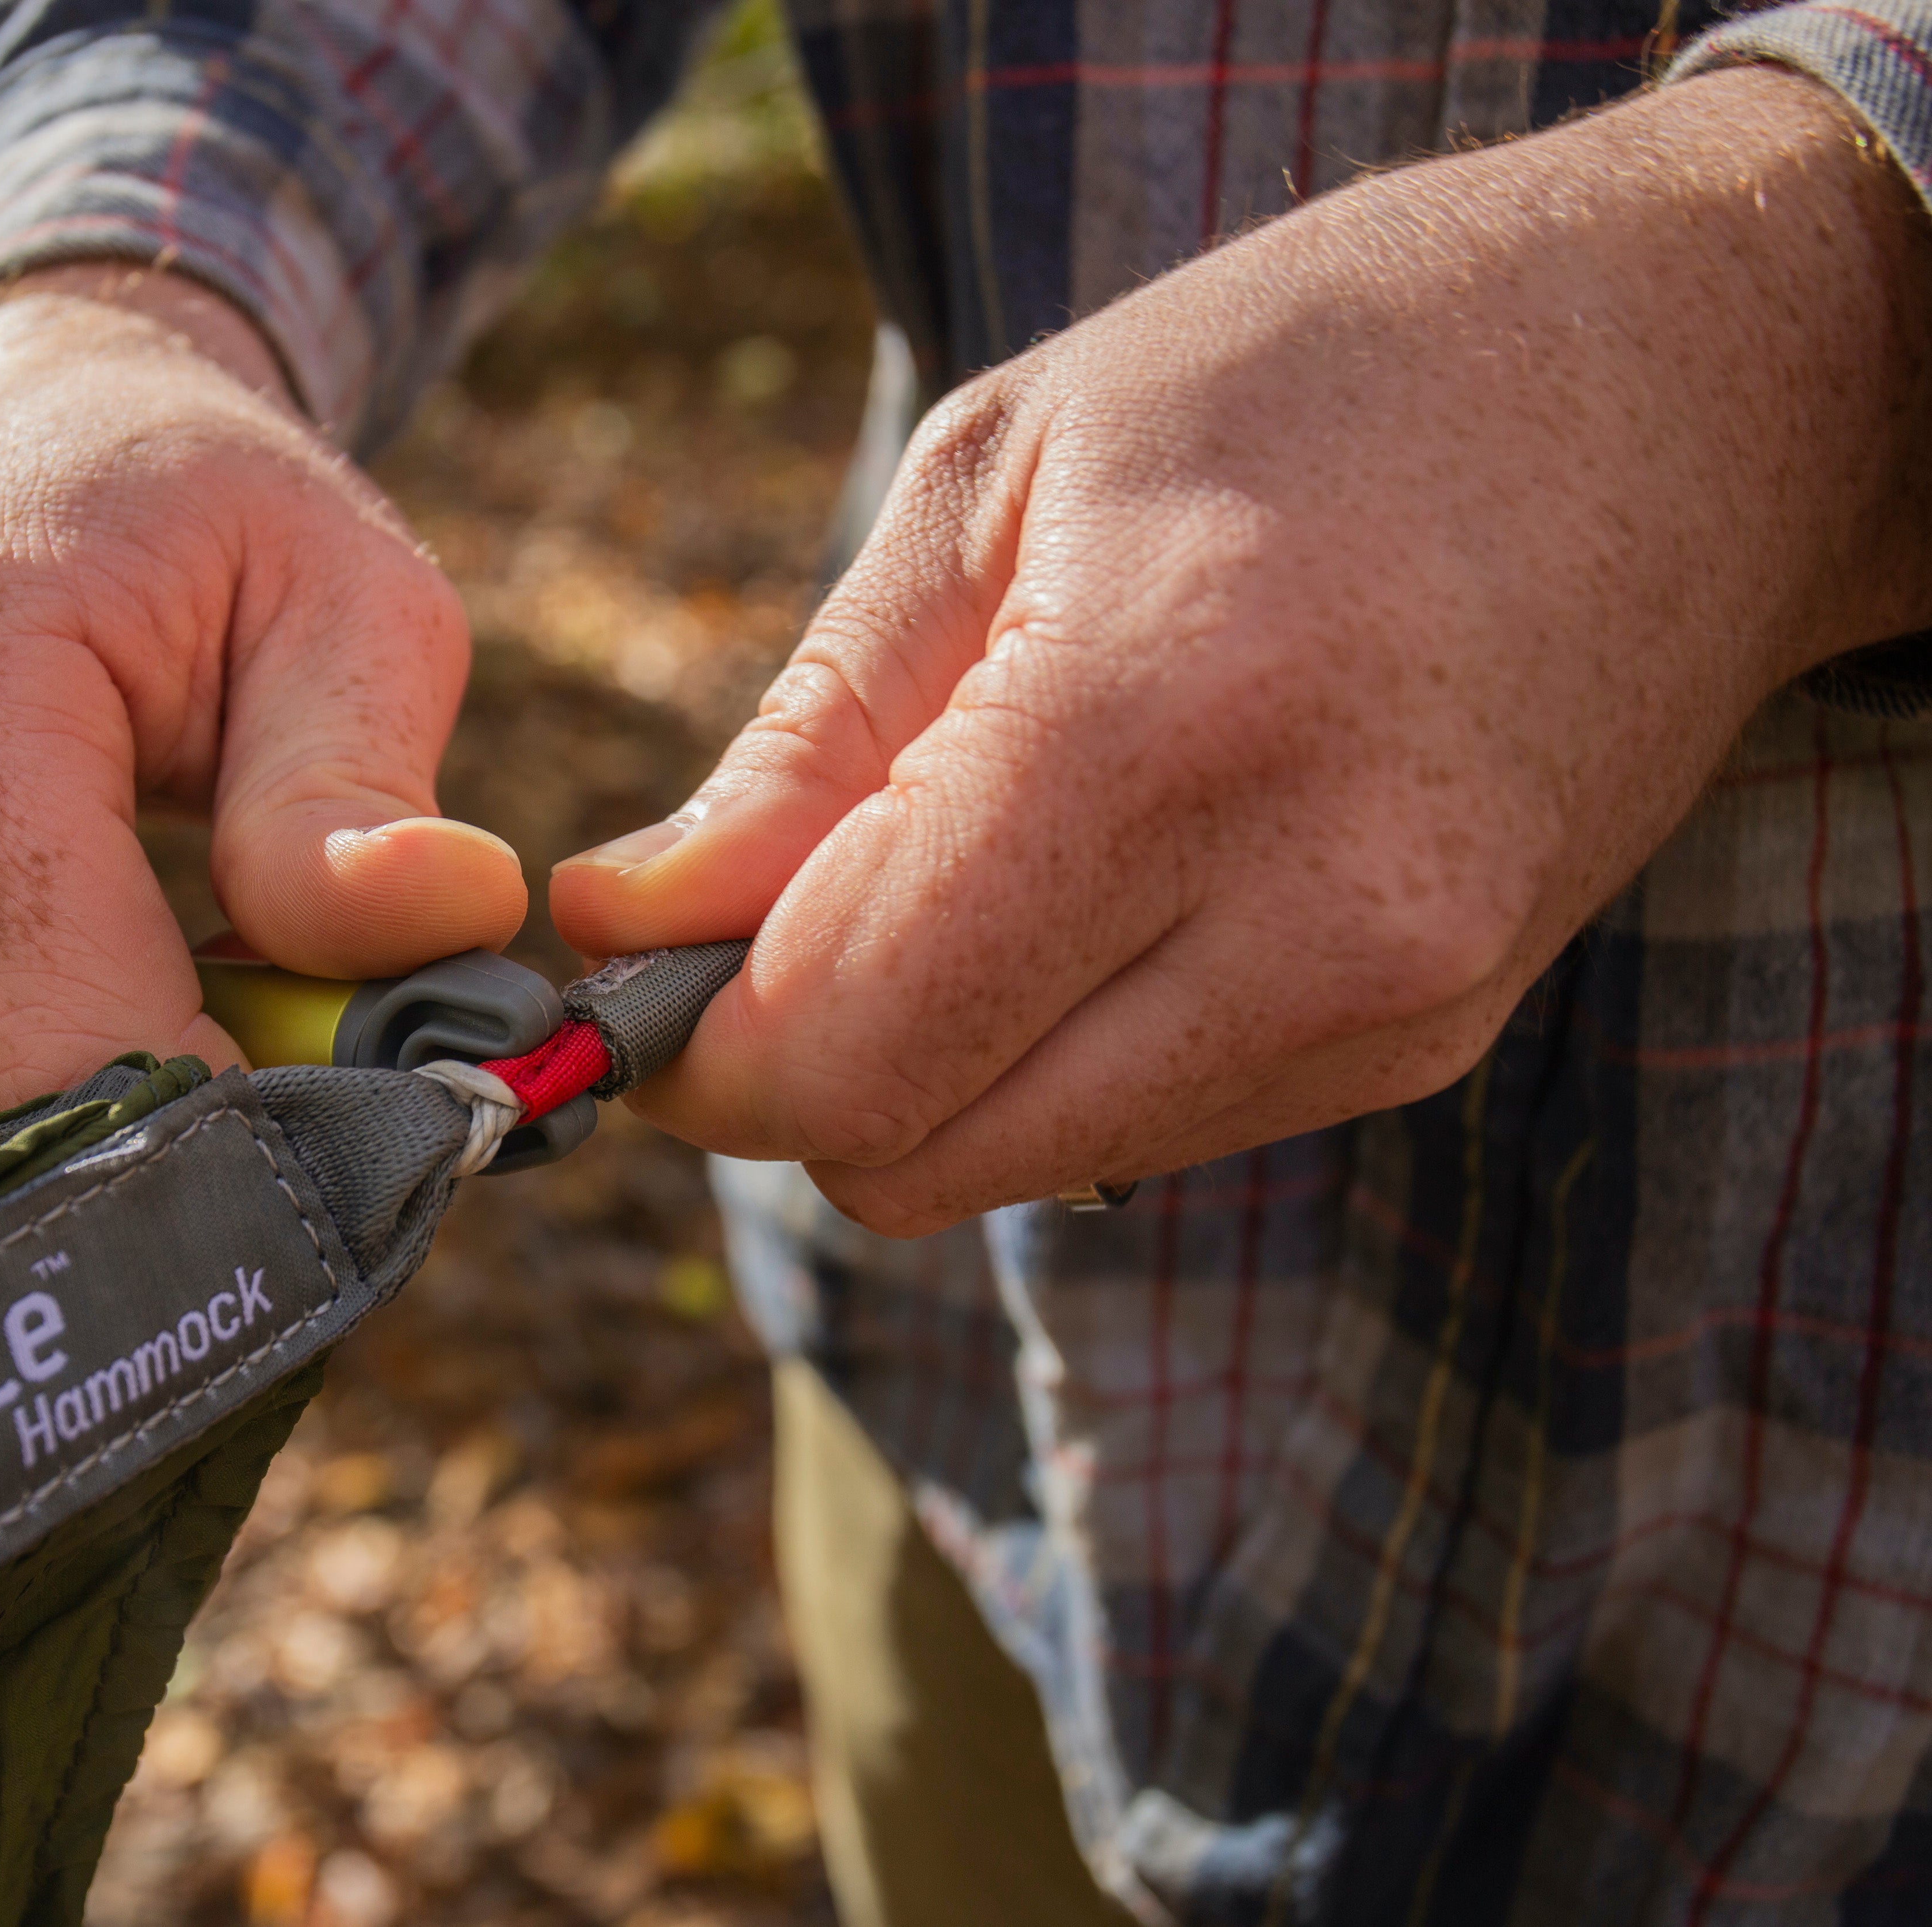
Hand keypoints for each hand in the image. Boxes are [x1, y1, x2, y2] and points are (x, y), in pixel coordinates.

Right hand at [0, 268, 524, 1124]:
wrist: (31, 437)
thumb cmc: (208, 525)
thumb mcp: (349, 602)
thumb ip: (365, 789)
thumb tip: (450, 923)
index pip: (51, 1004)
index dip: (204, 1105)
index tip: (321, 1115)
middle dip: (128, 1122)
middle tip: (250, 1048)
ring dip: (34, 1116)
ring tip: (137, 980)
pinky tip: (18, 983)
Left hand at [552, 66, 1931, 1231]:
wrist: (1698, 385)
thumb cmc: (1326, 372)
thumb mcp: (1000, 477)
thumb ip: (804, 743)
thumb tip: (628, 928)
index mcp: (1165, 732)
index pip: (845, 1045)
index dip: (692, 1044)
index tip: (636, 964)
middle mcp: (1305, 919)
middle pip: (914, 1155)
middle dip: (790, 1067)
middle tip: (766, 915)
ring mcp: (1393, 1007)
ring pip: (1018, 1165)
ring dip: (926, 1059)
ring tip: (958, 855)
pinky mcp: (1430, 1044)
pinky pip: (1142, 1127)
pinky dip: (1052, 1049)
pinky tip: (1095, 886)